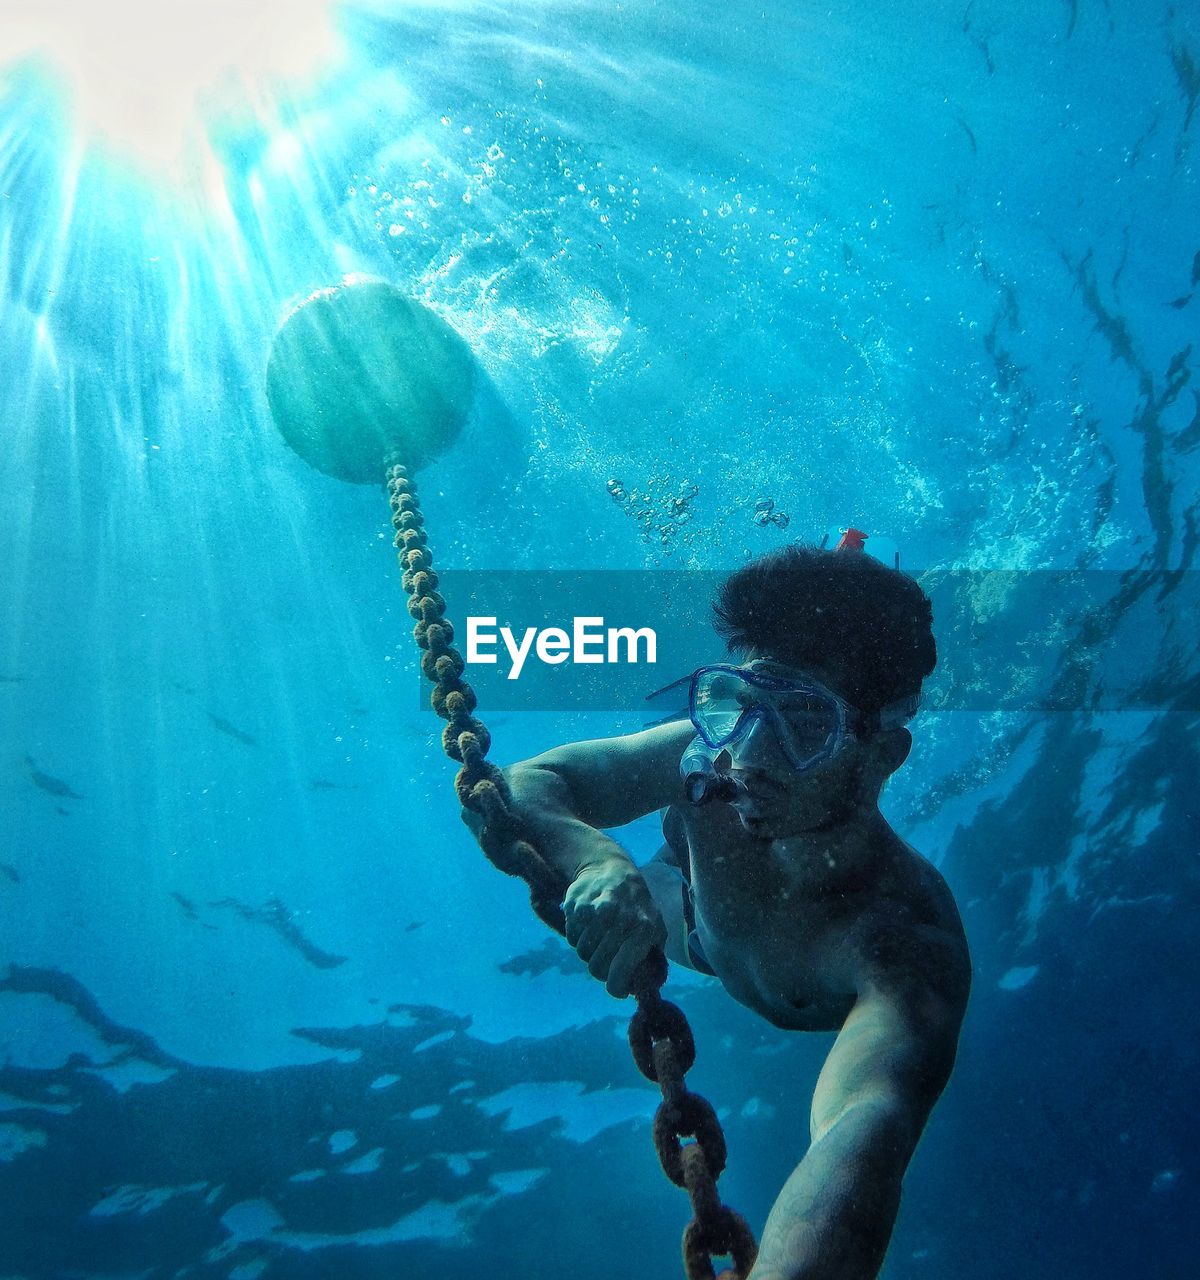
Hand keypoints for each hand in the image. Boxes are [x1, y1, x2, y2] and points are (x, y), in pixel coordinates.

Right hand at [563, 858, 666, 997]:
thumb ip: (653, 959)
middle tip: (605, 959)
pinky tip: (588, 923)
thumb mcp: (655, 928)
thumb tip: (645, 990)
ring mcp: (596, 910)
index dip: (615, 987)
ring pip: (582, 952)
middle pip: (596, 966)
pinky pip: (571, 935)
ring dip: (588, 950)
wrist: (614, 869)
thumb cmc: (638, 906)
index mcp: (643, 929)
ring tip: (598, 936)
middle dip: (600, 968)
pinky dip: (577, 935)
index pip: (620, 973)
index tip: (614, 987)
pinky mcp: (577, 902)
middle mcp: (620, 919)